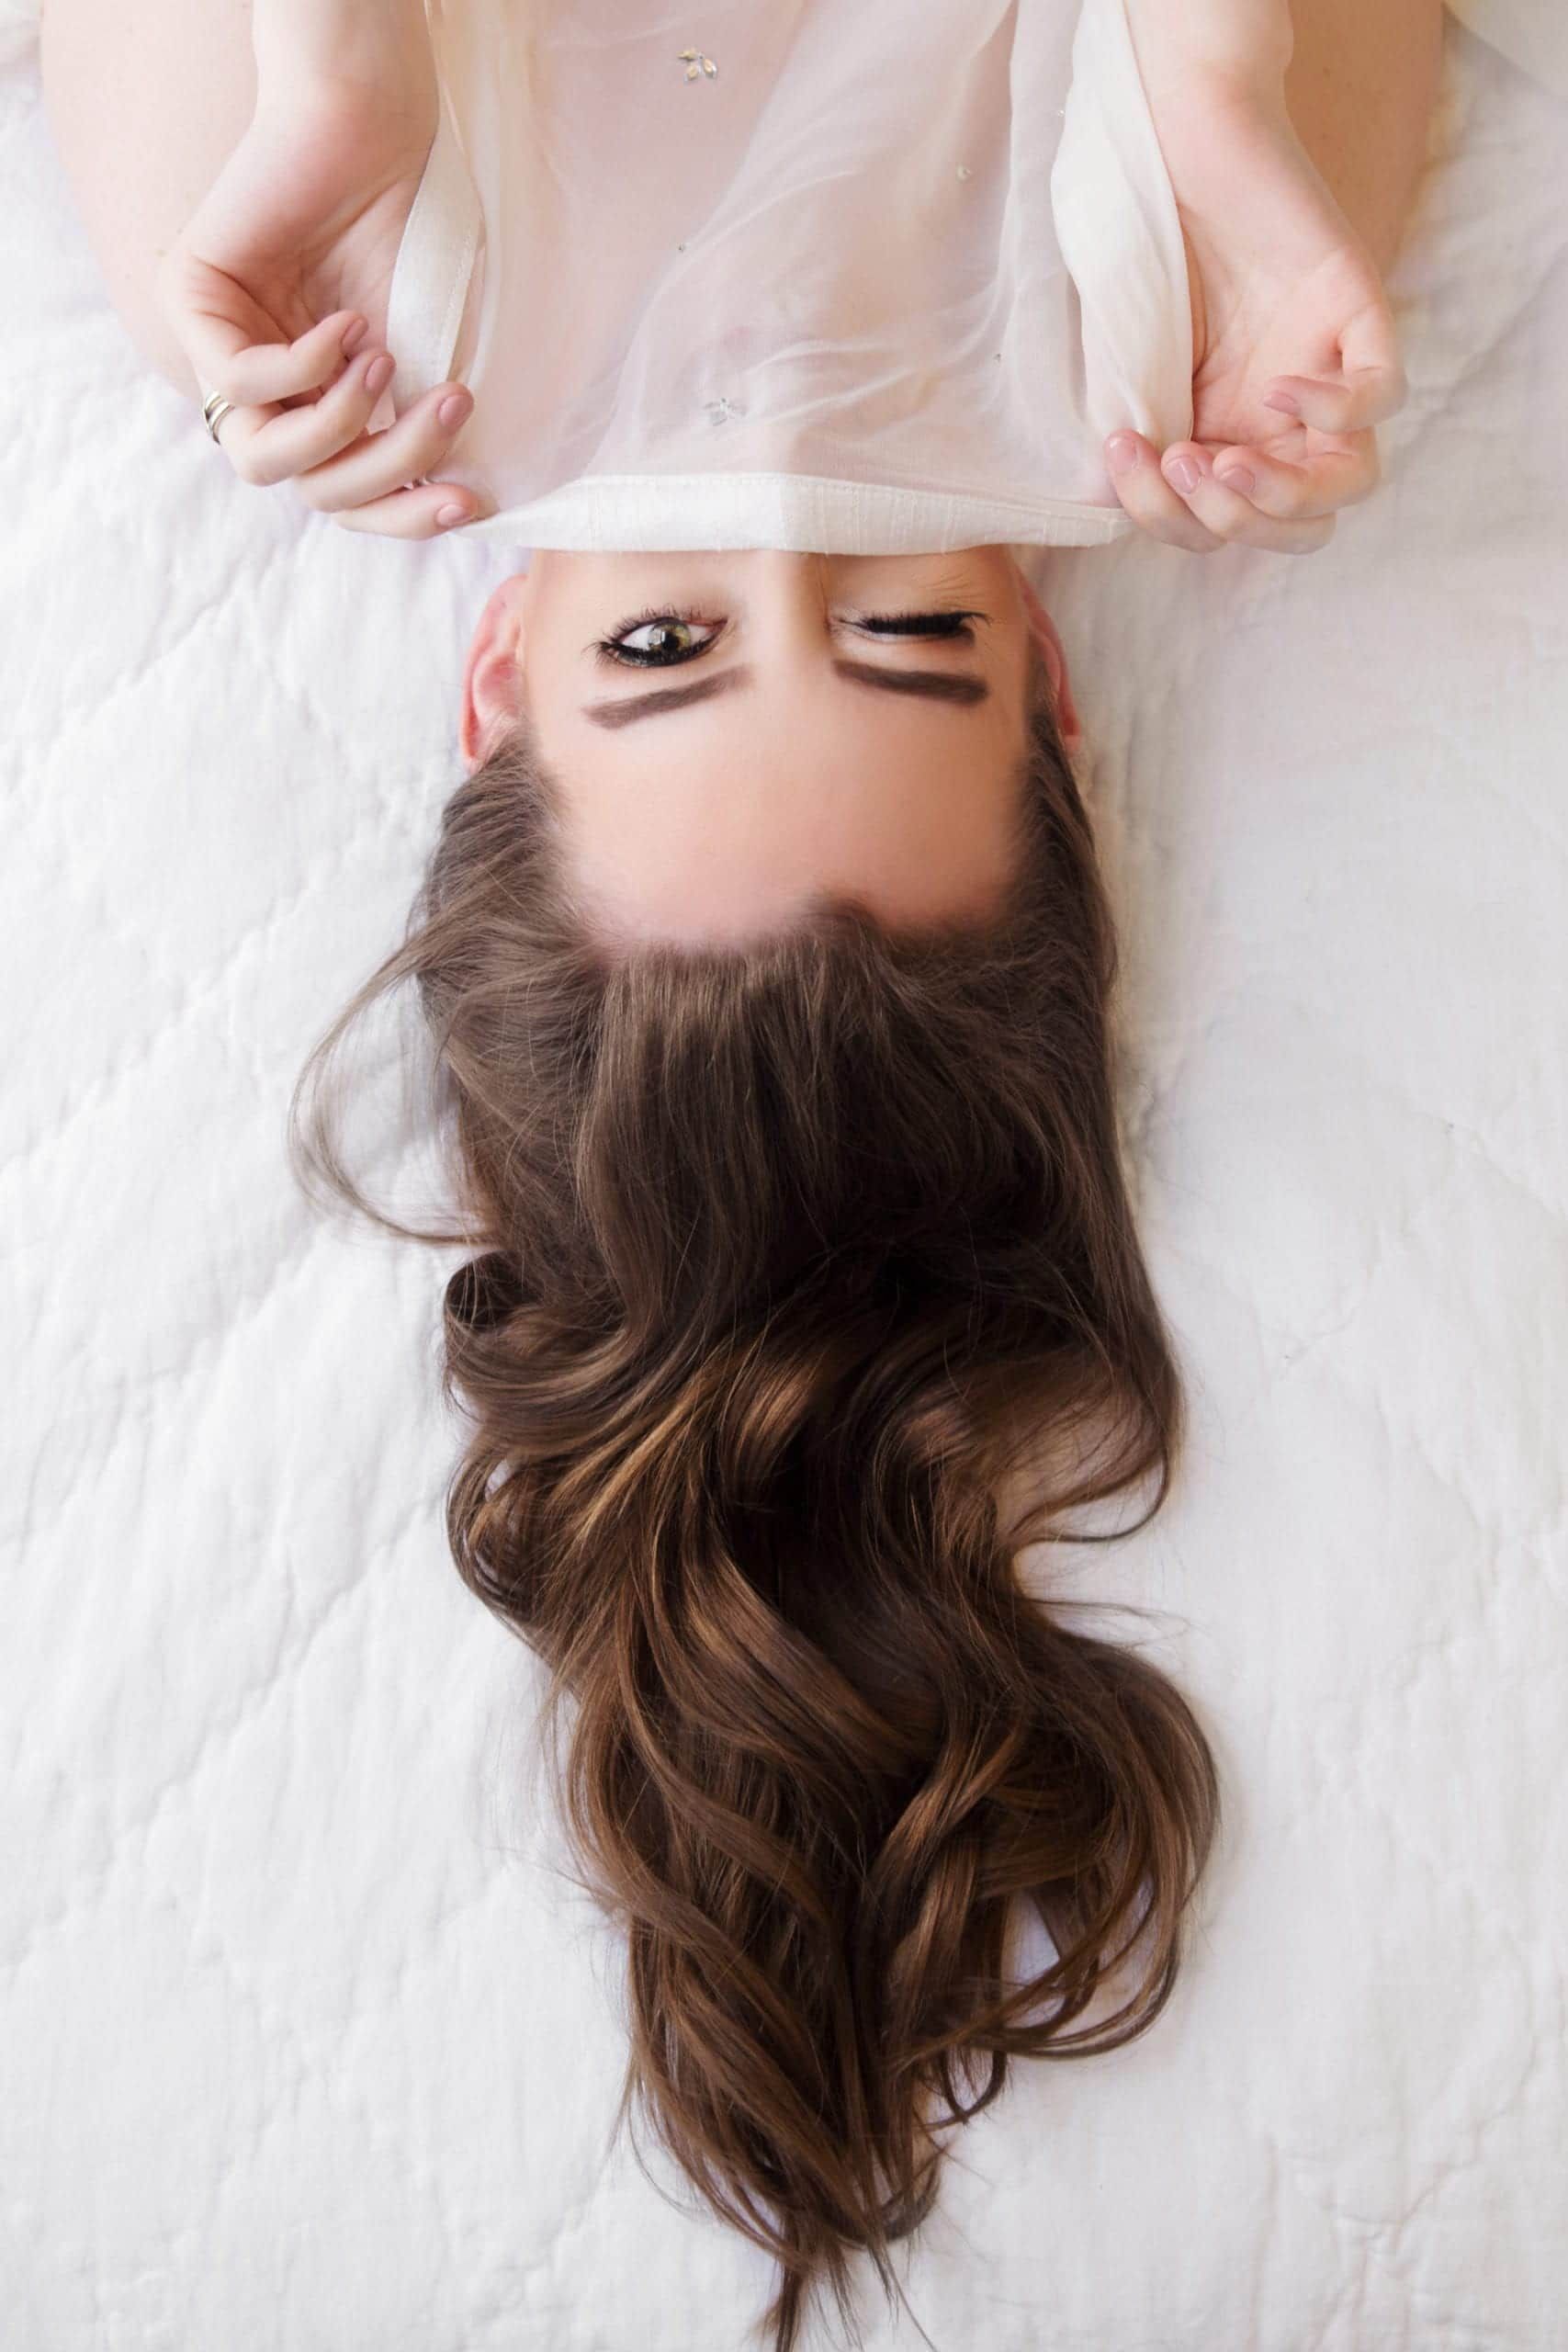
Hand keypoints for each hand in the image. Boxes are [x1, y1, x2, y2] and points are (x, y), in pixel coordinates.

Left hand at [155, 76, 483, 538]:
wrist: (374, 129)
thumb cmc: (409, 232)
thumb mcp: (429, 353)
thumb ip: (422, 429)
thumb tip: (447, 506)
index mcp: (319, 406)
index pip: (345, 498)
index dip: (404, 516)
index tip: (469, 501)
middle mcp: (265, 391)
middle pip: (311, 490)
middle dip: (387, 464)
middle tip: (447, 408)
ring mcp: (220, 351)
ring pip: (263, 460)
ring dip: (340, 425)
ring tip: (386, 363)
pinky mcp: (188, 304)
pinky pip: (242, 383)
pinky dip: (305, 367)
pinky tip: (347, 323)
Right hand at [1105, 75, 1405, 554]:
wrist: (1176, 141)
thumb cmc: (1144, 247)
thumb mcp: (1123, 361)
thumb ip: (1130, 431)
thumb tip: (1107, 507)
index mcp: (1228, 436)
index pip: (1223, 529)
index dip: (1173, 521)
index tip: (1125, 456)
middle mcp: (1285, 419)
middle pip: (1296, 526)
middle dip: (1230, 520)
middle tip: (1178, 462)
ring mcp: (1328, 369)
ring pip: (1349, 482)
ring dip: (1280, 495)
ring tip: (1218, 459)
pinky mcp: (1359, 311)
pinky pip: (1382, 394)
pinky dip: (1336, 411)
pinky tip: (1279, 386)